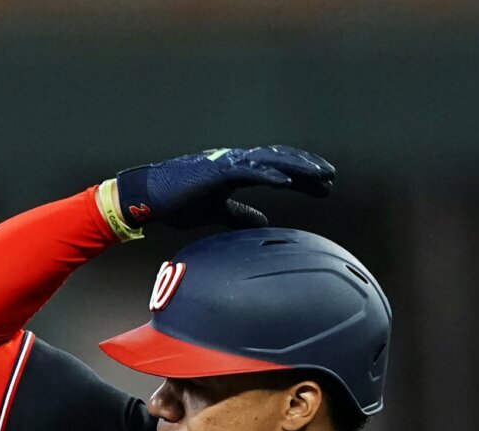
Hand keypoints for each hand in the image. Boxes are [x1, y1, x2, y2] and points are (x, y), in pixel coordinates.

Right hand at [113, 145, 335, 231]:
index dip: (301, 176)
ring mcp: (227, 163)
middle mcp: (236, 161)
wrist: (147, 197)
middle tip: (330, 178)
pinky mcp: (216, 171)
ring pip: (271, 160)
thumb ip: (239, 215)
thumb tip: (263, 222)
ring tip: (319, 176)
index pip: (277, 168)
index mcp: (237, 170)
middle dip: (307, 168)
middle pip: (280, 160)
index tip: (322, 187)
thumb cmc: (177, 202)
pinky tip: (288, 182)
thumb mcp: (216, 212)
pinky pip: (249, 171)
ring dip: (297, 167)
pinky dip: (269, 175)